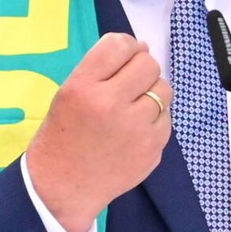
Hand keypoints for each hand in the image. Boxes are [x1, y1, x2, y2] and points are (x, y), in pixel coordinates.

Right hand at [26, 33, 172, 231]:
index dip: (126, 46)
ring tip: (132, 108)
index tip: (124, 57)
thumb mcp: (69, 93)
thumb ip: (103, 68)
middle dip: (141, 69)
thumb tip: (144, 47)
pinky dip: (155, 120)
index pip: (119, 45)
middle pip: (148, 64)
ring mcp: (135, 129)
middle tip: (128, 84)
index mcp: (83, 87)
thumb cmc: (64, 135)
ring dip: (152, 93)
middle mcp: (111, 105)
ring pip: (164, 90)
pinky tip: (135, 130)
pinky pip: (167, 119)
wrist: (63, 186)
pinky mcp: (152, 149)